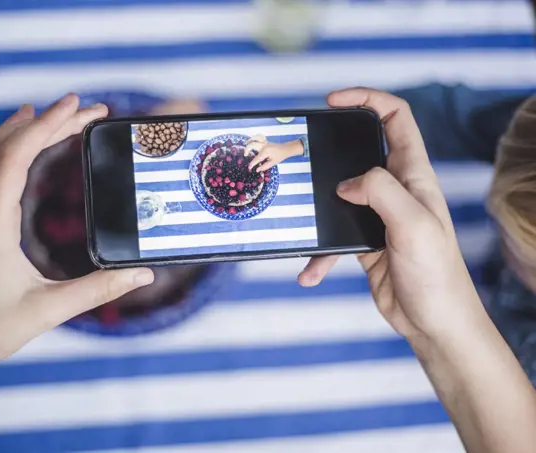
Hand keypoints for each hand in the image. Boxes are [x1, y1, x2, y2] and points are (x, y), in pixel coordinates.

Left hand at [0, 94, 153, 379]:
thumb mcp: (49, 310)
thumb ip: (99, 289)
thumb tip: (143, 274)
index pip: (16, 156)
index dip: (48, 125)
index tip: (78, 105)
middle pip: (8, 146)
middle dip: (49, 121)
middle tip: (89, 109)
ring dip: (24, 129)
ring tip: (55, 114)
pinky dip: (7, 145)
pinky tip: (20, 146)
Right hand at [244, 135, 303, 171]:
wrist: (286, 149)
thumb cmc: (280, 156)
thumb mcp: (273, 163)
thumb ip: (264, 167)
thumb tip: (257, 170)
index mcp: (265, 152)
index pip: (256, 158)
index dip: (252, 164)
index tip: (249, 168)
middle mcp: (263, 146)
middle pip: (252, 145)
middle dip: (247, 150)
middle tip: (246, 155)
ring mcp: (264, 142)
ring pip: (255, 138)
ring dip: (249, 141)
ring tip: (246, 145)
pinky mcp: (265, 141)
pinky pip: (259, 137)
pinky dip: (254, 138)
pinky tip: (252, 141)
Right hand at [298, 88, 481, 343]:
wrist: (434, 323)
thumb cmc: (437, 275)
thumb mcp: (413, 225)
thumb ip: (381, 191)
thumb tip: (346, 183)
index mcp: (413, 175)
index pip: (395, 118)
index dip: (368, 99)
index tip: (333, 101)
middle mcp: (395, 190)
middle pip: (359, 152)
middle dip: (328, 150)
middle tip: (298, 154)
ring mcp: (377, 216)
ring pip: (338, 195)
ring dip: (316, 207)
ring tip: (295, 215)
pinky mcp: (362, 242)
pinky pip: (332, 237)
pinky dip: (318, 254)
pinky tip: (309, 272)